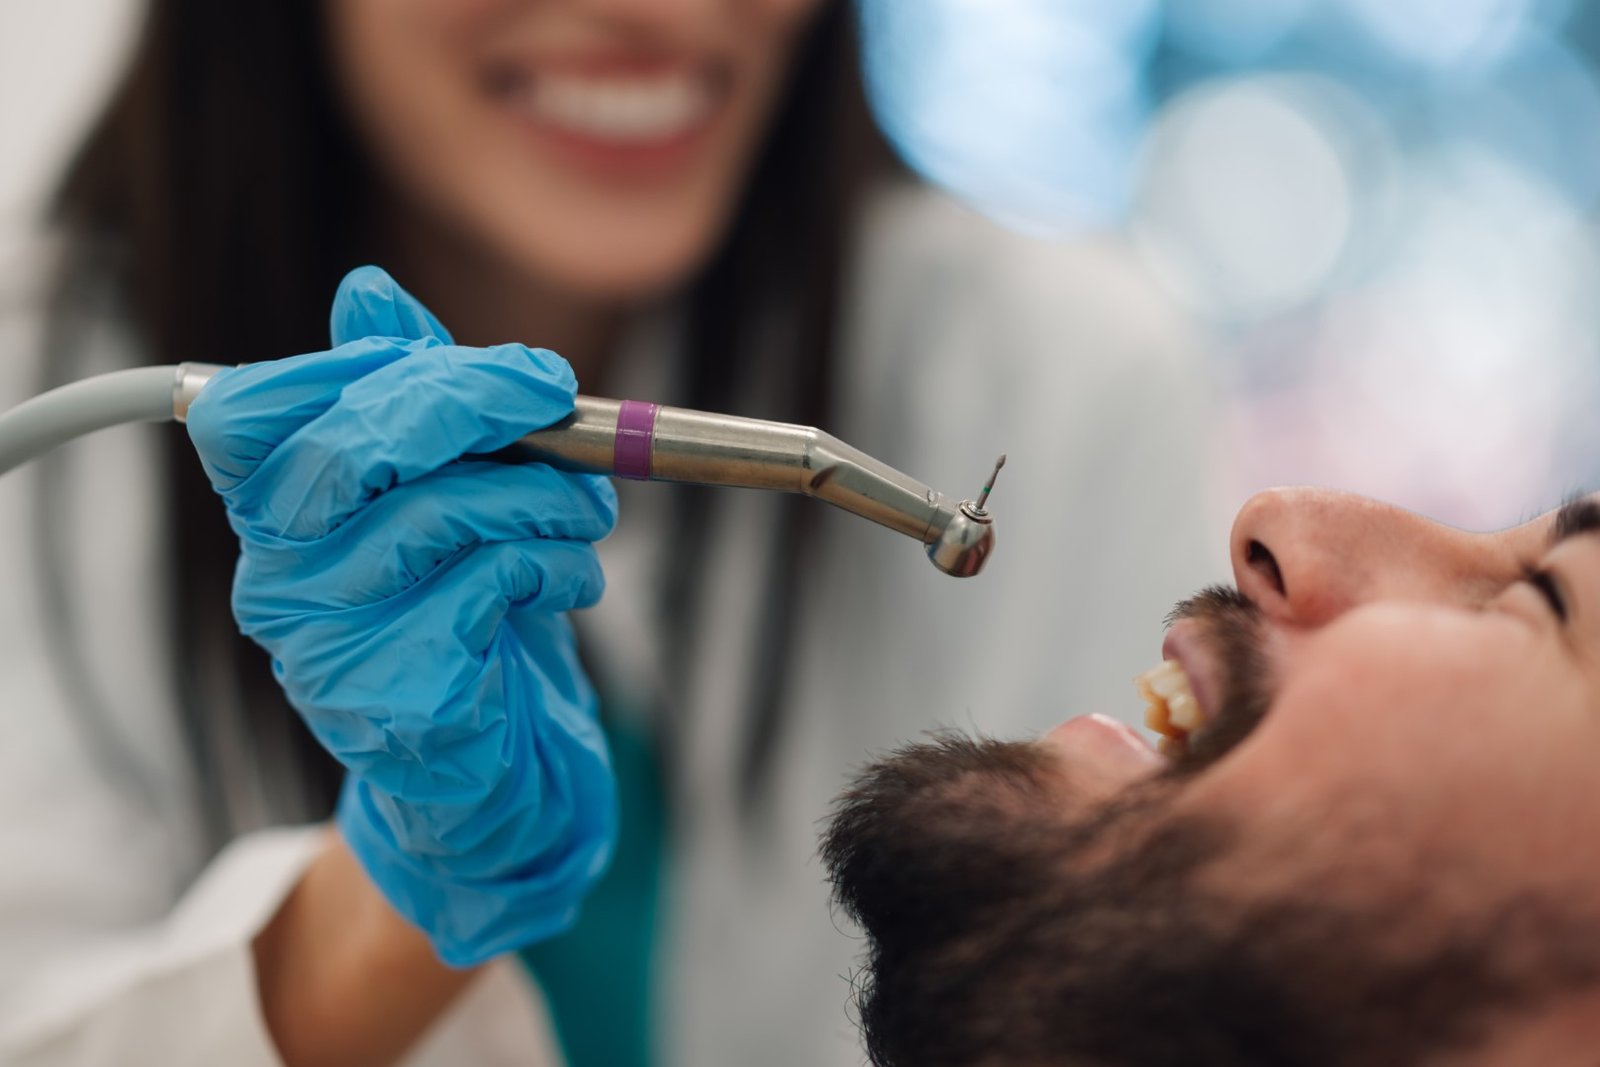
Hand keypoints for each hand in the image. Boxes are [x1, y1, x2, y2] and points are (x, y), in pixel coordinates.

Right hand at [186, 266, 618, 965]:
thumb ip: (408, 397)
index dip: (373, 368)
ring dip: (546, 496)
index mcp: (268, 516)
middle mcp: (273, 579)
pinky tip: (567, 582)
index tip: (503, 372)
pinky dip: (555, 564)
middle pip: (349, 445)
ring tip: (584, 517)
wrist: (500, 769)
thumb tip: (367, 289)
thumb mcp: (448, 492)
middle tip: (565, 403)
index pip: (252, 408)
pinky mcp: (392, 699)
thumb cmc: (472, 615)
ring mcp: (324, 647)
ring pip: (439, 511)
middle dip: (479, 403)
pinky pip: (487, 583)